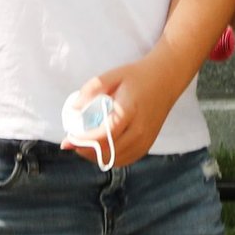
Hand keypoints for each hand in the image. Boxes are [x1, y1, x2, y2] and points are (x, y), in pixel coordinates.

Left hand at [64, 59, 182, 166]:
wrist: (166, 79)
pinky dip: (109, 158)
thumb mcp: (112, 75)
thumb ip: (91, 90)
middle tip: (71, 142)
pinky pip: (126, 159)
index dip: (85, 139)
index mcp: (130, 110)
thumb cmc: (137, 76)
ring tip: (82, 146)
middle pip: (109, 150)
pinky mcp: (148, 145)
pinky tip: (99, 150)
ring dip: (96, 156)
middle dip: (86, 150)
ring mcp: (145, 140)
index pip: (105, 133)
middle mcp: (140, 129)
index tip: (68, 139)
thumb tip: (73, 110)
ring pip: (116, 159)